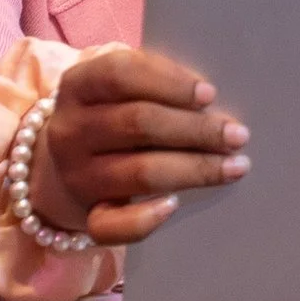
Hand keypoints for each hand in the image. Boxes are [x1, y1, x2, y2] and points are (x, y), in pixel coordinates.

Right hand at [29, 48, 249, 243]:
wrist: (62, 166)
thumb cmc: (111, 116)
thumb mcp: (120, 89)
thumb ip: (155, 82)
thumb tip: (211, 99)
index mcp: (77, 86)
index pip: (120, 74)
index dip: (169, 82)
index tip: (209, 94)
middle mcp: (70, 130)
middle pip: (138, 123)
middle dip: (196, 129)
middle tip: (237, 134)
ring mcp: (77, 176)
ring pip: (140, 172)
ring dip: (194, 169)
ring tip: (234, 166)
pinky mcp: (85, 215)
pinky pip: (112, 226)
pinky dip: (145, 219)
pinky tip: (174, 206)